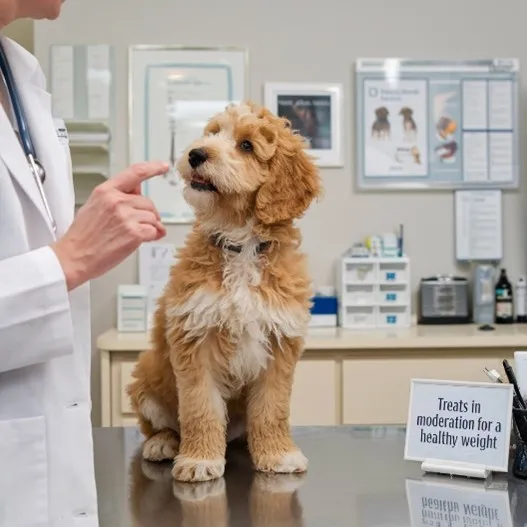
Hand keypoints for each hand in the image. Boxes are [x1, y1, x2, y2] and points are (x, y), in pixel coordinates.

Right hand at [51, 161, 168, 289]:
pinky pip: (154, 231)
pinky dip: (151, 237)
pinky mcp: (134, 233)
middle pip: (148, 202)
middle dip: (148, 215)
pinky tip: (140, 241)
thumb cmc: (83, 236)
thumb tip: (137, 191)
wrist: (74, 257)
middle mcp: (117, 200)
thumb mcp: (93, 206)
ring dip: (149, 228)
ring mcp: (126, 216)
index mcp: (105, 191)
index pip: (134, 173)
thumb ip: (116, 197)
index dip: (152, 168)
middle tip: (139, 226)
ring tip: (135, 236)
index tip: (163, 166)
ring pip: (152, 218)